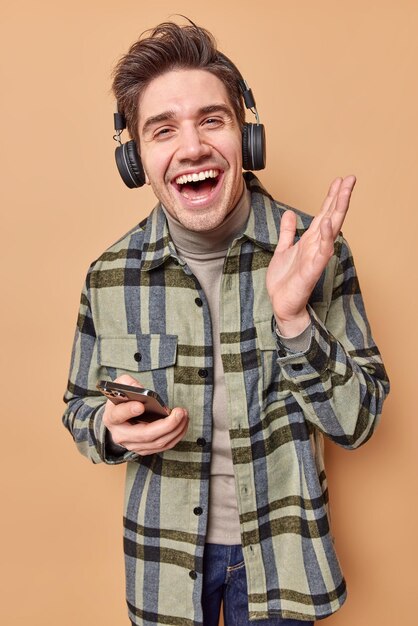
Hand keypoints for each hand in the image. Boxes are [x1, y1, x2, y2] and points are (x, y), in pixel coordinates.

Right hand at [102, 375, 188, 455]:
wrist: (118, 421)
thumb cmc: (121, 402)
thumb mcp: (118, 387)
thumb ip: (127, 383)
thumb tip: (140, 388)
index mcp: (112, 418)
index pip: (118, 415)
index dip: (129, 410)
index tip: (140, 405)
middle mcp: (121, 435)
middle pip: (145, 435)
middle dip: (166, 424)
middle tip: (180, 412)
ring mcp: (133, 445)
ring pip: (158, 442)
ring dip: (176, 429)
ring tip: (184, 415)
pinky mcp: (145, 449)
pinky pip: (164, 446)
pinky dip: (176, 435)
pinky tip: (183, 423)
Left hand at [266, 175, 355, 336]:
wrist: (281, 304)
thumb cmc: (285, 281)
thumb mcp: (283, 250)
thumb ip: (288, 232)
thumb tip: (290, 214)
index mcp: (310, 240)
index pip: (324, 213)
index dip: (332, 197)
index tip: (340, 180)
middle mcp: (316, 246)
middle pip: (332, 217)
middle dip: (341, 198)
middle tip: (350, 179)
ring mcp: (316, 257)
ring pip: (331, 231)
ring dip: (337, 212)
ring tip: (344, 193)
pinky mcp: (312, 270)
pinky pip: (322, 252)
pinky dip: (325, 238)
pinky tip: (326, 224)